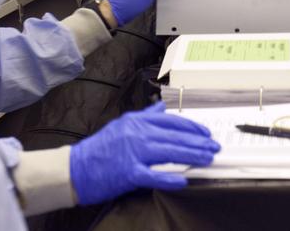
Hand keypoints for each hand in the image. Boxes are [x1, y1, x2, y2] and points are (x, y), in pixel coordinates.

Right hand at [69, 103, 218, 204]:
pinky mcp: (128, 173)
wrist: (75, 169)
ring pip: (170, 152)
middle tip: (214, 147)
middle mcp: (136, 133)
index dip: (192, 127)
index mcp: (136, 121)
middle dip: (198, 142)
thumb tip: (162, 108)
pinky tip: (184, 180)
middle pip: (175, 136)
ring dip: (192, 156)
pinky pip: (154, 175)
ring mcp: (132, 152)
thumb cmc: (100, 149)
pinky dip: (170, 178)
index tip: (206, 133)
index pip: (172, 121)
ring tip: (207, 159)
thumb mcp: (122, 125)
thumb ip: (144, 117)